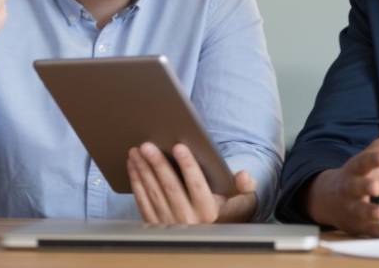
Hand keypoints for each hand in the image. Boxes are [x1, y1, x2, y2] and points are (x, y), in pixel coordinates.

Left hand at [127, 142, 257, 223]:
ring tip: (137, 150)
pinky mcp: (154, 225)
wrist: (211, 232)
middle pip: (170, 187)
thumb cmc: (226, 207)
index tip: (179, 146)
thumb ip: (245, 185)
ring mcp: (168, 224)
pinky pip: (142, 202)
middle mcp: (188, 221)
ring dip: (143, 170)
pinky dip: (136, 182)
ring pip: (153, 193)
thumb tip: (243, 175)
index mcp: (209, 212)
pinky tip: (133, 165)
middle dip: (157, 164)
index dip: (188, 165)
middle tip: (148, 145)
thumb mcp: (242, 198)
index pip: (197, 185)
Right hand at [305, 116, 378, 236]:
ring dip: (373, 213)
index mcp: (357, 166)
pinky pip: (372, 232)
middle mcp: (351, 187)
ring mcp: (353, 207)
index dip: (374, 159)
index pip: (365, 160)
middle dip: (367, 187)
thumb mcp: (378, 152)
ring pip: (362, 211)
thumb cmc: (364, 171)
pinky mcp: (359, 227)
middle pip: (358, 186)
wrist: (332, 199)